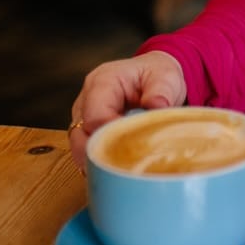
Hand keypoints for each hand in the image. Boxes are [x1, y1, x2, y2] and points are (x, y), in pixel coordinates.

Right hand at [67, 51, 186, 170]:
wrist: (154, 77)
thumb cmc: (157, 75)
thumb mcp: (165, 77)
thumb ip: (161, 91)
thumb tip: (157, 107)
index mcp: (102, 82)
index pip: (95, 117)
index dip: (111, 137)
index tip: (134, 148)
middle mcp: (85, 100)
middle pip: (80, 136)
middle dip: (101, 155)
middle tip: (127, 166)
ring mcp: (82, 117)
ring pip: (79, 148)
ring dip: (99, 161)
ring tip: (123, 169)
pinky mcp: (86, 132)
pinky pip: (85, 152)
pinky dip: (100, 162)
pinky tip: (117, 169)